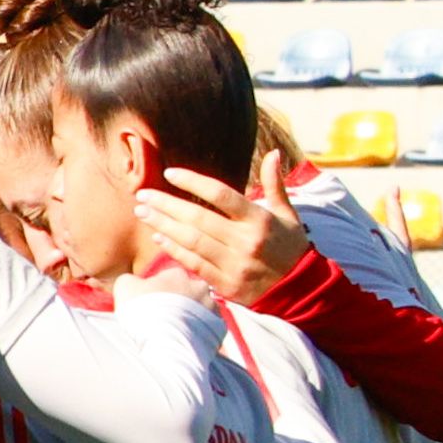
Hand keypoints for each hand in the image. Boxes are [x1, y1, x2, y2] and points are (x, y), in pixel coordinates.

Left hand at [131, 167, 291, 304]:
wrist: (300, 290)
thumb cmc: (290, 246)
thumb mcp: (288, 214)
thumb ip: (275, 184)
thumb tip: (272, 153)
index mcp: (259, 220)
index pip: (221, 195)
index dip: (193, 182)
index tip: (170, 173)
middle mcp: (245, 241)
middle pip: (198, 219)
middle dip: (166, 205)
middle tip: (143, 195)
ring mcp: (234, 264)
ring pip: (191, 241)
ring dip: (163, 225)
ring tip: (143, 212)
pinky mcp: (226, 284)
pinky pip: (194, 264)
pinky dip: (174, 250)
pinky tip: (158, 237)